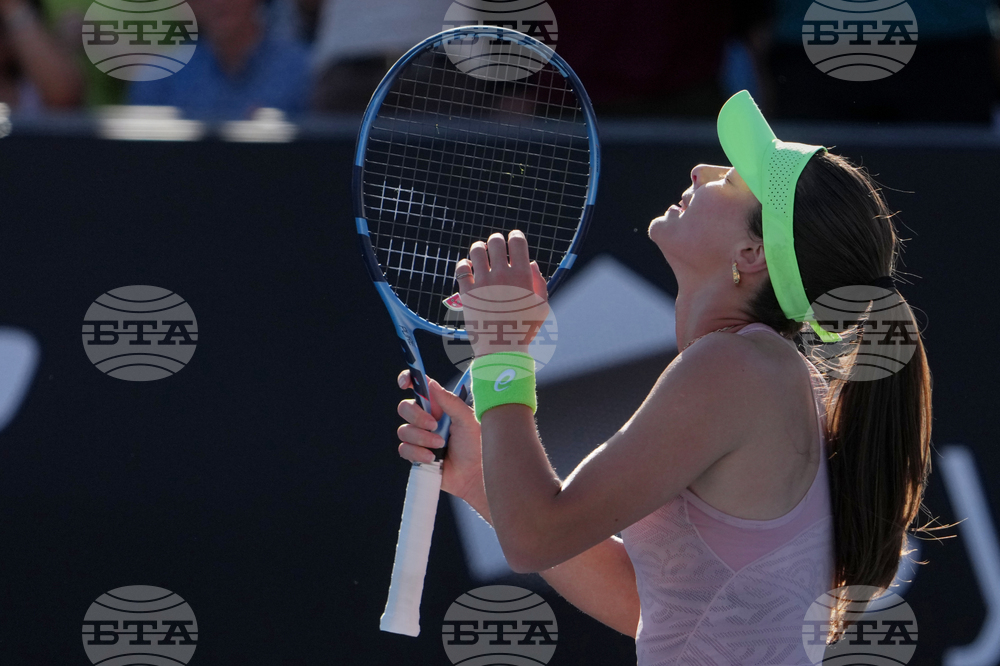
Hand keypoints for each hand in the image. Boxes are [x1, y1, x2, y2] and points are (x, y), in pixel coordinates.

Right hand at [396, 370, 483, 505]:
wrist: (474, 474)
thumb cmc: (476, 445)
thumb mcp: (467, 419)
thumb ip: (450, 402)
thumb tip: (432, 384)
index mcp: (439, 405)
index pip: (418, 387)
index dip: (407, 380)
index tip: (405, 384)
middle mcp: (426, 418)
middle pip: (405, 408)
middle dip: (417, 417)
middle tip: (435, 425)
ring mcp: (419, 436)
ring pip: (404, 430)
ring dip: (422, 438)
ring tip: (440, 445)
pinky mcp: (415, 454)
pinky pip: (404, 449)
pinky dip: (418, 453)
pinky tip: (432, 458)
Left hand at [455, 230, 548, 358]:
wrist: (501, 349)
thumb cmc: (524, 329)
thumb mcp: (541, 307)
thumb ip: (539, 283)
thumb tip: (532, 263)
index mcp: (522, 276)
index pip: (518, 242)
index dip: (516, 236)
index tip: (514, 238)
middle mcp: (502, 275)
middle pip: (496, 242)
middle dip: (496, 240)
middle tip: (496, 245)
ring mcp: (483, 283)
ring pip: (476, 251)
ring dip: (479, 248)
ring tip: (480, 252)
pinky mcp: (467, 292)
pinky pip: (462, 268)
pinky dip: (465, 264)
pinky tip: (469, 267)